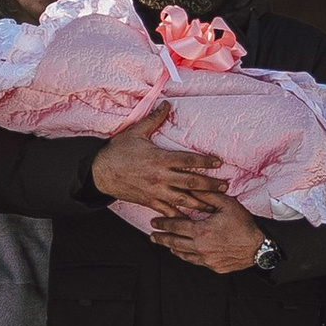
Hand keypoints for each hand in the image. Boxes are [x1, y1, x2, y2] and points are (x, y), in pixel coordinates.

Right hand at [92, 101, 228, 217]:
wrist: (100, 172)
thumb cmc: (118, 151)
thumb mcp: (136, 132)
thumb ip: (154, 119)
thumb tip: (167, 104)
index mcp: (160, 159)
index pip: (188, 160)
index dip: (205, 161)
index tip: (219, 163)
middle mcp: (160, 177)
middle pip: (191, 182)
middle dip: (210, 185)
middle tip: (225, 187)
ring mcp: (155, 191)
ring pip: (183, 200)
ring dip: (200, 203)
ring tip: (214, 206)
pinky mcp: (149, 201)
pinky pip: (168, 211)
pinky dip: (180, 216)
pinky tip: (191, 221)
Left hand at [152, 193, 266, 273]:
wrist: (259, 247)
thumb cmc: (244, 224)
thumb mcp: (227, 204)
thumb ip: (207, 195)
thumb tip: (192, 186)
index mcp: (201, 231)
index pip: (176, 226)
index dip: (163, 223)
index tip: (154, 222)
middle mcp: (200, 247)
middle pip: (174, 242)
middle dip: (161, 238)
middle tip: (152, 235)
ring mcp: (206, 259)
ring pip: (182, 254)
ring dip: (171, 248)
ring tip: (165, 244)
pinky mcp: (213, 267)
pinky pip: (194, 262)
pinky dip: (185, 256)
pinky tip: (182, 253)